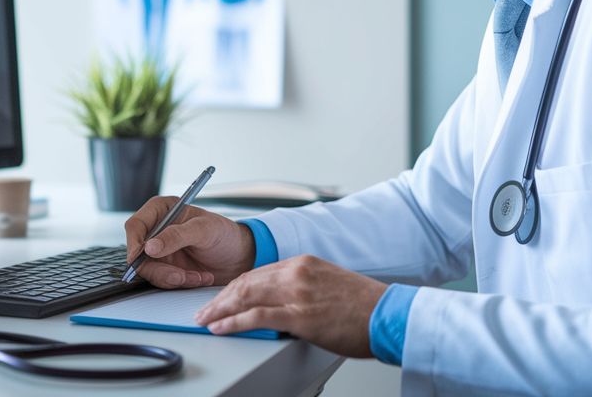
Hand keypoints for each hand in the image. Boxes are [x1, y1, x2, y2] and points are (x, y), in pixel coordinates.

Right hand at [123, 196, 255, 288]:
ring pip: (149, 271)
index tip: (141, 257)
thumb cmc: (224, 234)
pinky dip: (180, 283)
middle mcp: (157, 231)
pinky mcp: (167, 268)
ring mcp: (161, 252)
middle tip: (179, 275)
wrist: (239, 257)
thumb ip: (176, 236)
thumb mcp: (203, 229)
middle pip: (138, 253)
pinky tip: (199, 277)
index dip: (134, 242)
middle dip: (159, 269)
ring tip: (196, 276)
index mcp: (162, 211)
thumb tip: (149, 247)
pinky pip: (163, 281)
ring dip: (173, 278)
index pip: (136, 225)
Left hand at [193, 255, 388, 358]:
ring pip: (246, 297)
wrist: (388, 315)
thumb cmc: (363, 307)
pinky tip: (221, 328)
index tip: (221, 298)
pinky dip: (233, 322)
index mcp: (303, 263)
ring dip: (220, 310)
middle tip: (203, 311)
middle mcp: (297, 272)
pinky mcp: (300, 315)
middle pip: (246, 282)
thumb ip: (303, 287)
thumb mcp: (329, 285)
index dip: (234, 287)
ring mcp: (297, 293)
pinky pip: (257, 317)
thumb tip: (281, 303)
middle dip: (220, 298)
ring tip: (205, 320)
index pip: (257, 273)